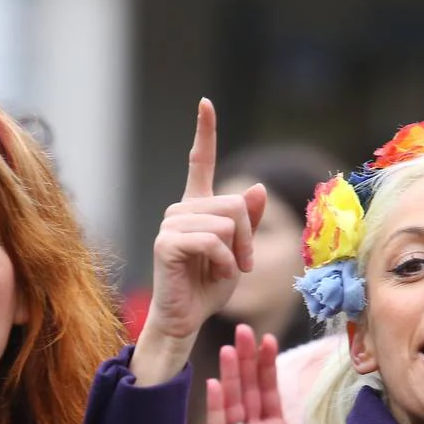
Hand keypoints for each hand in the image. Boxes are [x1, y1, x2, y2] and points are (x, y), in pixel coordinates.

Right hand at [132, 99, 266, 385]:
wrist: (186, 320)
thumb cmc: (209, 288)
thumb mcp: (239, 251)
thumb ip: (247, 221)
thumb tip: (257, 189)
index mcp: (197, 207)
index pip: (199, 162)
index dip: (204, 132)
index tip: (206, 103)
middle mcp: (181, 210)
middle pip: (233, 203)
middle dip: (247, 236)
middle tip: (242, 263)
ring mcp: (170, 225)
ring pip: (225, 221)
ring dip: (237, 252)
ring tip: (227, 270)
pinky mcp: (166, 243)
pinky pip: (211, 240)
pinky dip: (225, 260)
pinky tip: (217, 274)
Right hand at [206, 324, 305, 423]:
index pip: (269, 392)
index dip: (267, 365)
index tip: (268, 339)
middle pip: (248, 390)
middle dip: (246, 359)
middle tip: (243, 330)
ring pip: (232, 402)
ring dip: (230, 375)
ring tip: (227, 349)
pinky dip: (214, 406)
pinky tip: (212, 383)